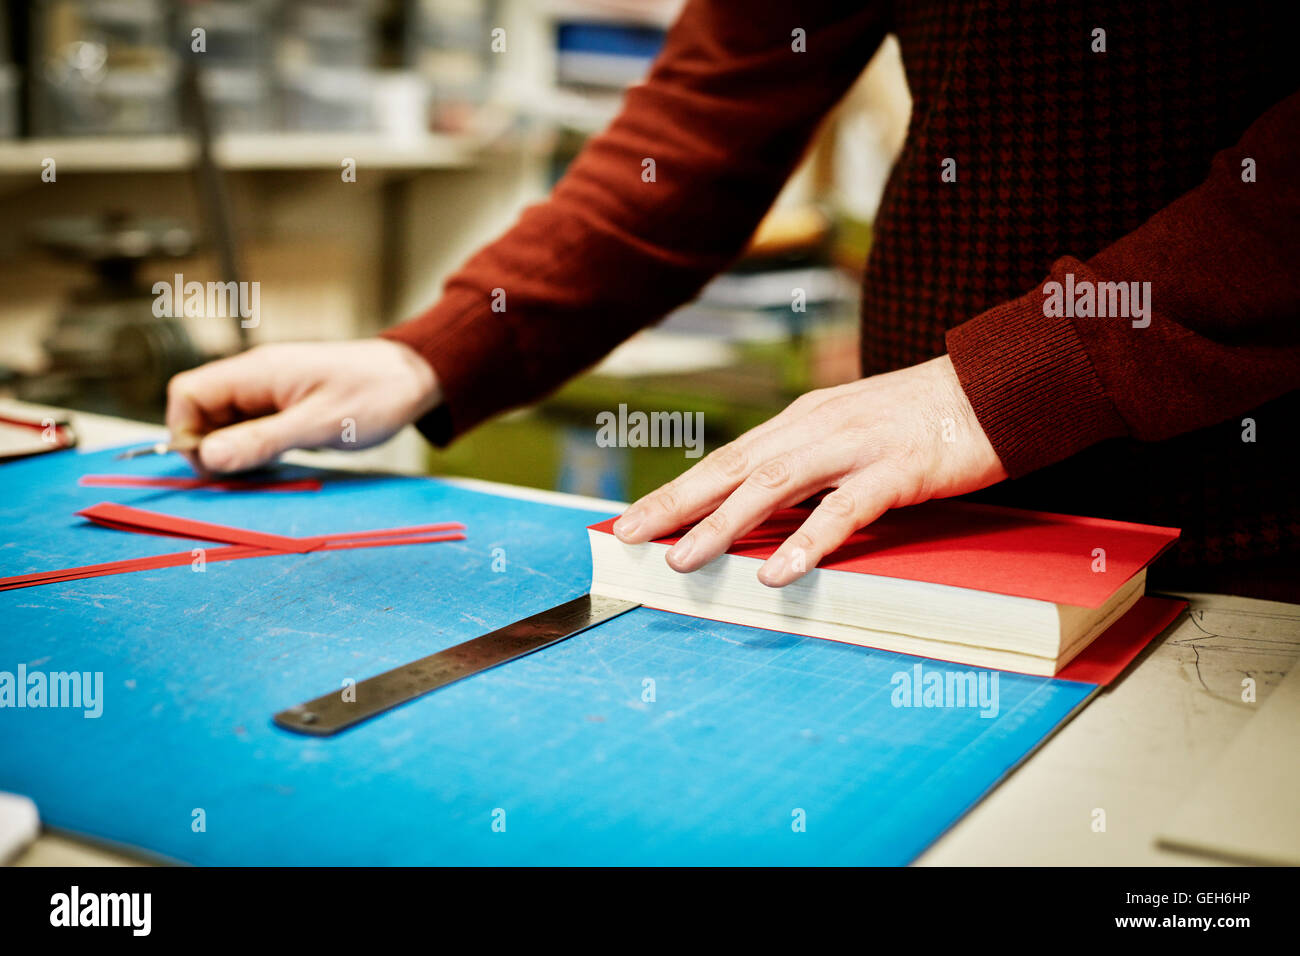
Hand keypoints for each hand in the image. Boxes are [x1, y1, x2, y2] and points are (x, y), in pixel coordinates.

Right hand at [165, 339, 440, 473]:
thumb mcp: (318, 424)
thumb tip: (208, 457)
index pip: (188, 393)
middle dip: (210, 447)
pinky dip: (256, 449)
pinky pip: (252, 428)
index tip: (213, 465)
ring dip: (235, 451)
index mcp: (256, 372)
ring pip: (226, 423)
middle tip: (244, 476)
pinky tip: (280, 461)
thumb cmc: (373, 394)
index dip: (186, 431)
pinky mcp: (285, 406)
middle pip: (202, 411)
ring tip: (267, 470)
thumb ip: (263, 440)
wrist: (413, 378)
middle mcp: (255, 378)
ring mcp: (270, 392)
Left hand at [610, 355, 1007, 585]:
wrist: (997, 385)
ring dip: (723, 525)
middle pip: (733, 468)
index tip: (632, 518)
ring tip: (684, 560)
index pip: (726, 459)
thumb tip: (765, 508)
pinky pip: (845, 510)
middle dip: (676, 505)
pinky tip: (779, 573)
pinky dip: (807, 542)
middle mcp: (816, 427)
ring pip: (773, 486)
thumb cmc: (924, 418)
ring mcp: (855, 445)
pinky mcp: (897, 467)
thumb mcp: (853, 434)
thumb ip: (811, 465)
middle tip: (629, 536)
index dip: (676, 491)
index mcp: (802, 421)